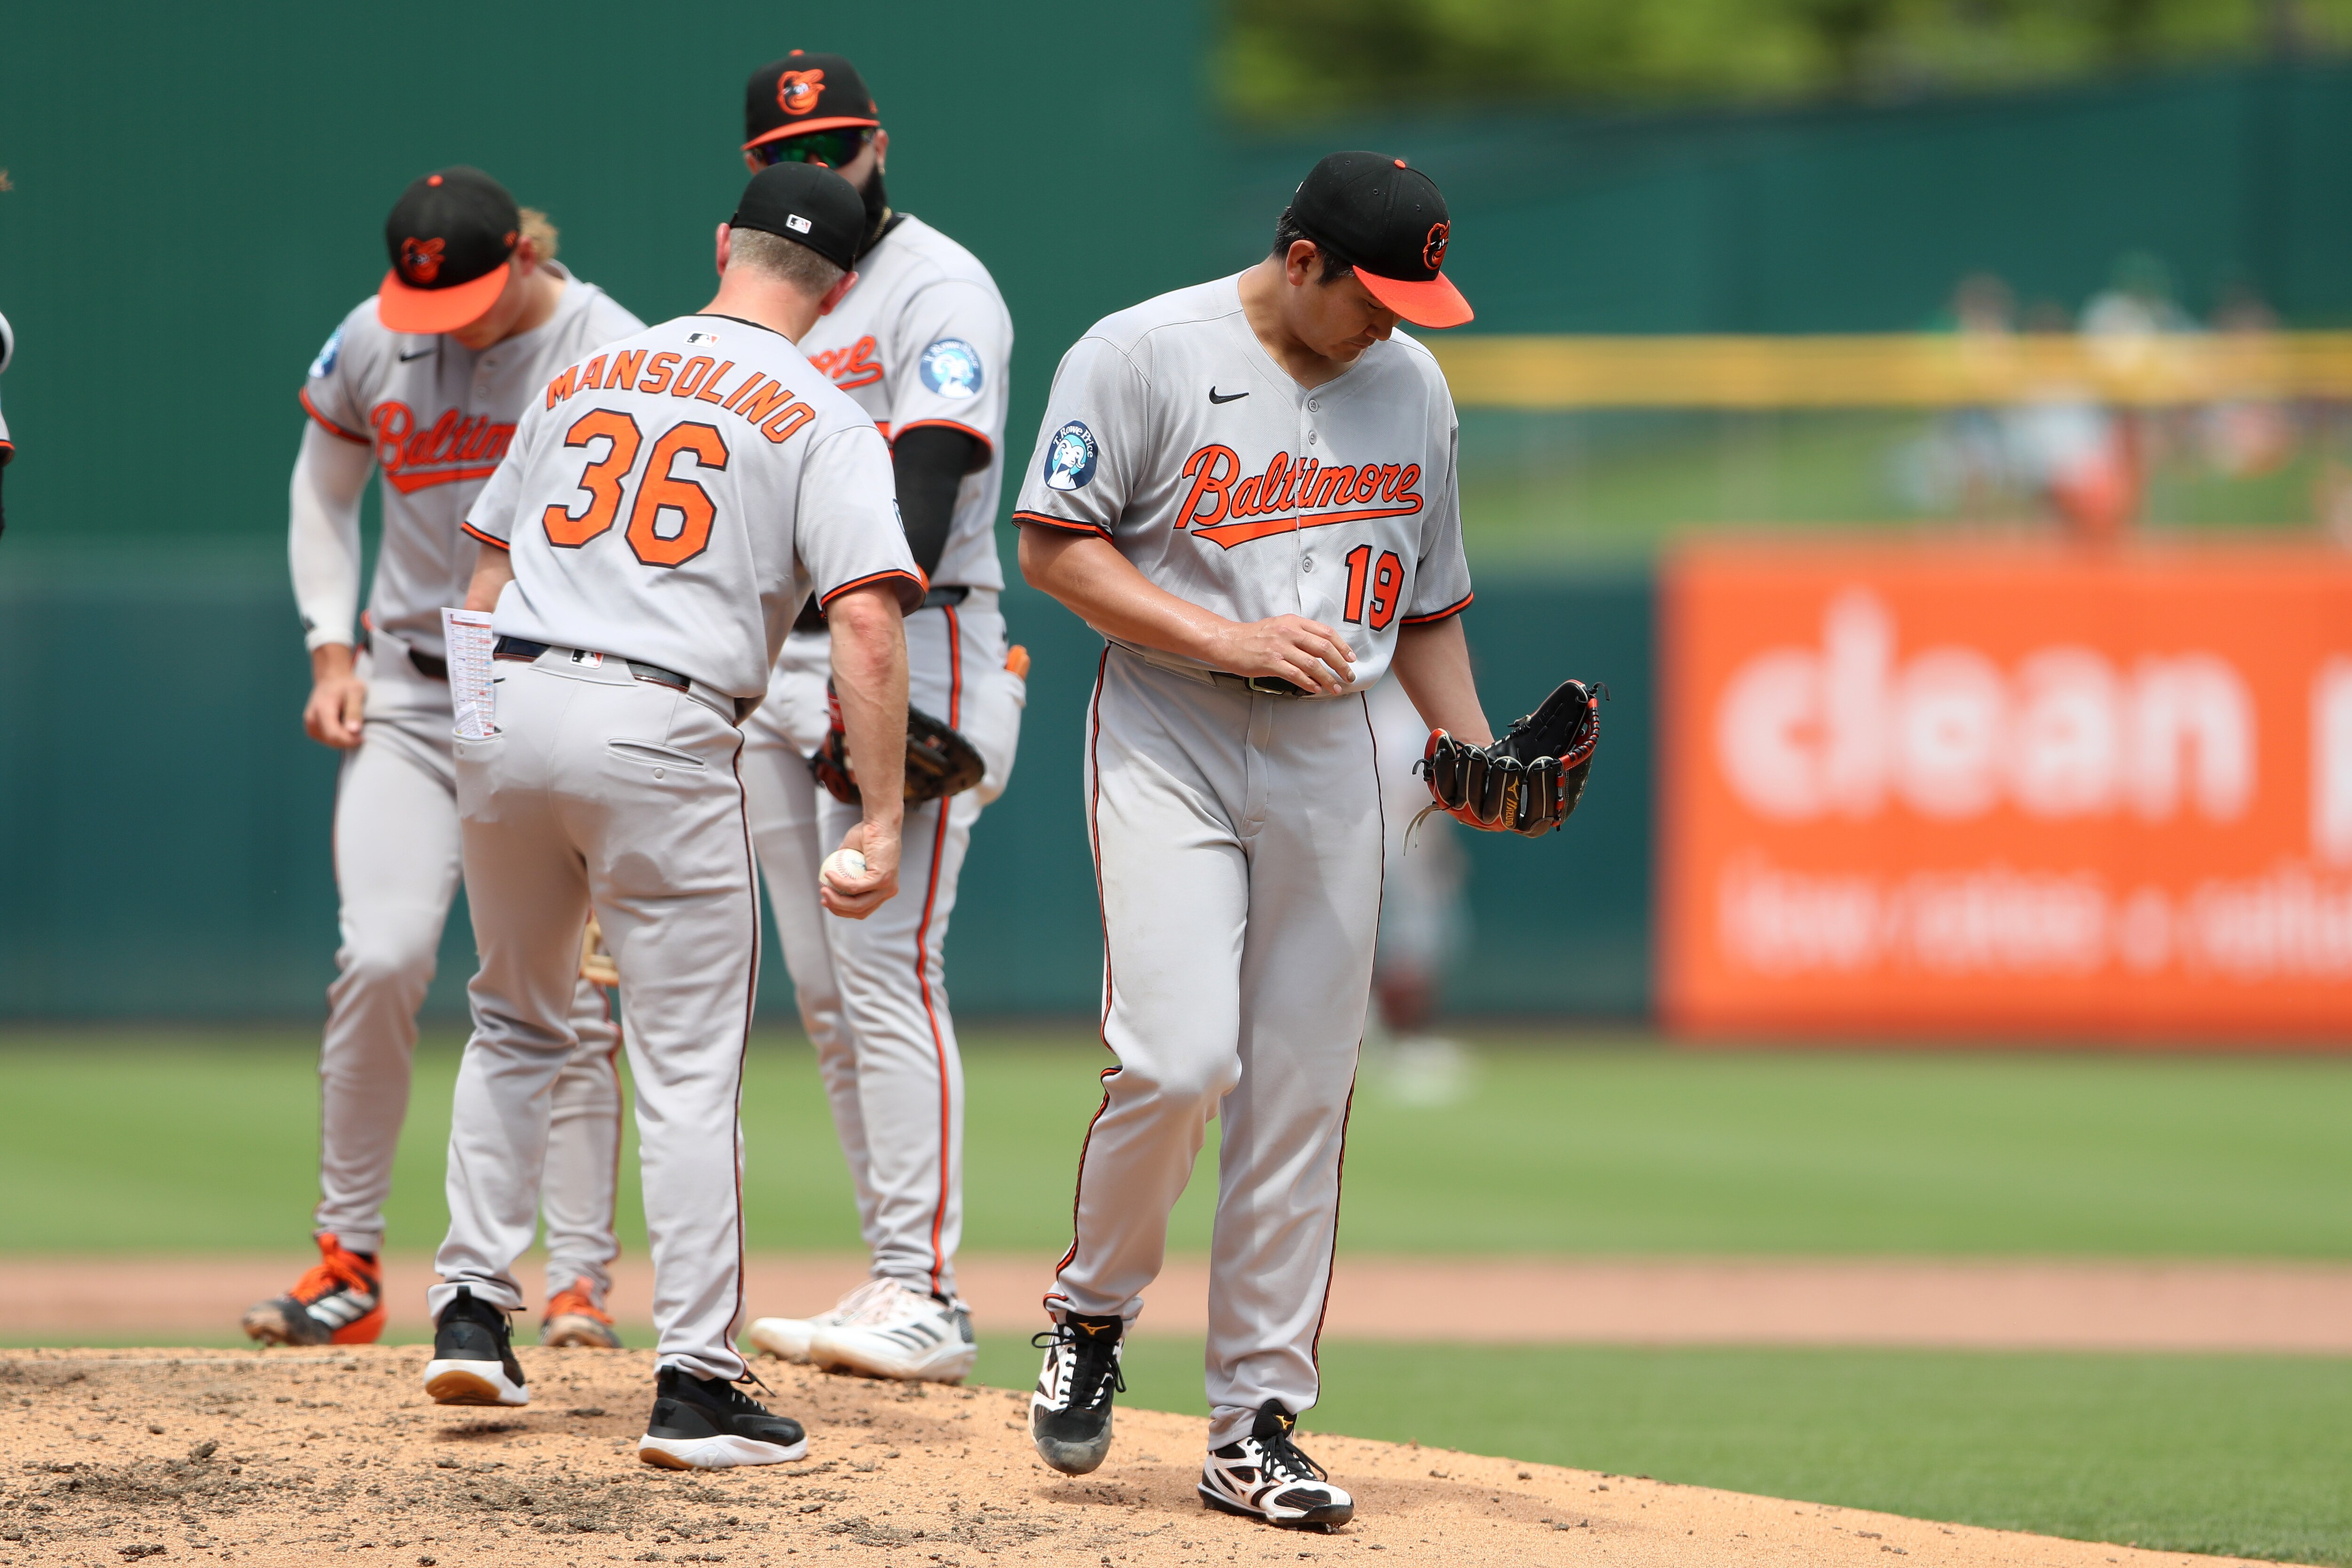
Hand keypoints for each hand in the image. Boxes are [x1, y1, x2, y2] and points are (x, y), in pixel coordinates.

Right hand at [303, 644, 366, 748]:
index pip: (334, 735)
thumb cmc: (346, 685)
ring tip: (351, 724)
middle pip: (331, 741)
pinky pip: (325, 740)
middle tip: (360, 731)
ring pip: (328, 742)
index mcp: (322, 709)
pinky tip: (344, 727)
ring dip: (343, 739)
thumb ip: (355, 711)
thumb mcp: (356, 692)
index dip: (350, 741)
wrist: (331, 679)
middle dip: (348, 741)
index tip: (363, 737)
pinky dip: (337, 738)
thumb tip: (354, 731)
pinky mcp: (311, 727)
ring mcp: (309, 724)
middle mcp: (311, 718)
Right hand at [819, 817, 901, 918]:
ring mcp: (886, 887)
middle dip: (838, 908)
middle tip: (823, 899)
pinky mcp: (882, 879)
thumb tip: (827, 882)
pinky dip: (839, 883)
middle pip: (859, 911)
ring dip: (836, 900)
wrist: (880, 821)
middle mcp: (888, 891)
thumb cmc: (867, 834)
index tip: (827, 900)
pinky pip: (855, 887)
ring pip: (857, 904)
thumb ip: (844, 868)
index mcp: (883, 889)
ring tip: (823, 889)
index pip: (862, 908)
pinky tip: (829, 874)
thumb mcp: (852, 855)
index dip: (843, 909)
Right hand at [1207, 614, 1354, 694]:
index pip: (1326, 632)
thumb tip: (1321, 648)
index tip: (1351, 658)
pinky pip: (1296, 674)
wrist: (1229, 642)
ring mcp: (1280, 647)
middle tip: (1349, 675)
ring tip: (1335, 688)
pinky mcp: (1271, 662)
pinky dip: (1309, 683)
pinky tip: (1315, 689)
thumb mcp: (1280, 626)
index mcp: (1294, 622)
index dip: (1342, 646)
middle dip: (1341, 664)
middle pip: (1324, 648)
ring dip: (1328, 678)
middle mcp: (1289, 632)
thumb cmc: (1254, 637)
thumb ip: (1300, 634)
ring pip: (1312, 664)